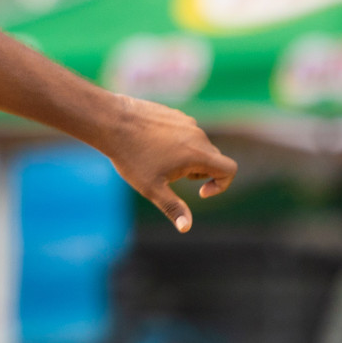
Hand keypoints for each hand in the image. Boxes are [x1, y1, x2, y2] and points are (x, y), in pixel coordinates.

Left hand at [100, 95, 236, 231]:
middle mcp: (197, 134)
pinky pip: (184, 132)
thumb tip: (186, 228)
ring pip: (197, 145)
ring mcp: (186, 121)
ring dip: (187, 158)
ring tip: (157, 160)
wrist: (111, 122)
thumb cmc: (131, 156)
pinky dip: (176, 143)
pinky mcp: (174, 114)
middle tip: (169, 176)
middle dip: (198, 173)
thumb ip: (173, 207)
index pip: (230, 169)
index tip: (200, 192)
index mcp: (198, 153)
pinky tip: (150, 145)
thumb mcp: (151, 188)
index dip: (221, 185)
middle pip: (213, 159)